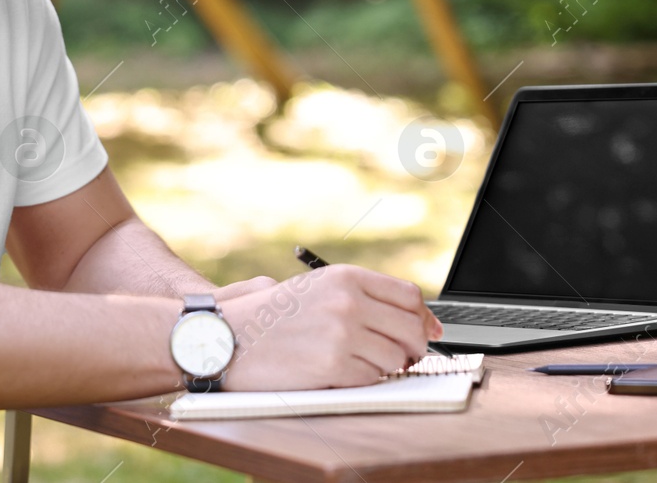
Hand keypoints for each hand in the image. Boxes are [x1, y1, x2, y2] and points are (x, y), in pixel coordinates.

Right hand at [216, 265, 442, 390]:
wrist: (229, 336)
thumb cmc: (271, 314)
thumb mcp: (317, 287)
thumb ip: (363, 296)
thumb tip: (417, 319)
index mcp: (346, 277)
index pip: (409, 296)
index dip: (424, 317)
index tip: (427, 330)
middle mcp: (348, 302)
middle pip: (410, 328)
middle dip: (414, 347)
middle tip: (405, 356)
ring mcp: (342, 334)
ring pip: (396, 358)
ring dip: (387, 365)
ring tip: (363, 362)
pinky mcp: (333, 366)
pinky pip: (372, 378)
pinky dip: (365, 379)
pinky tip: (344, 371)